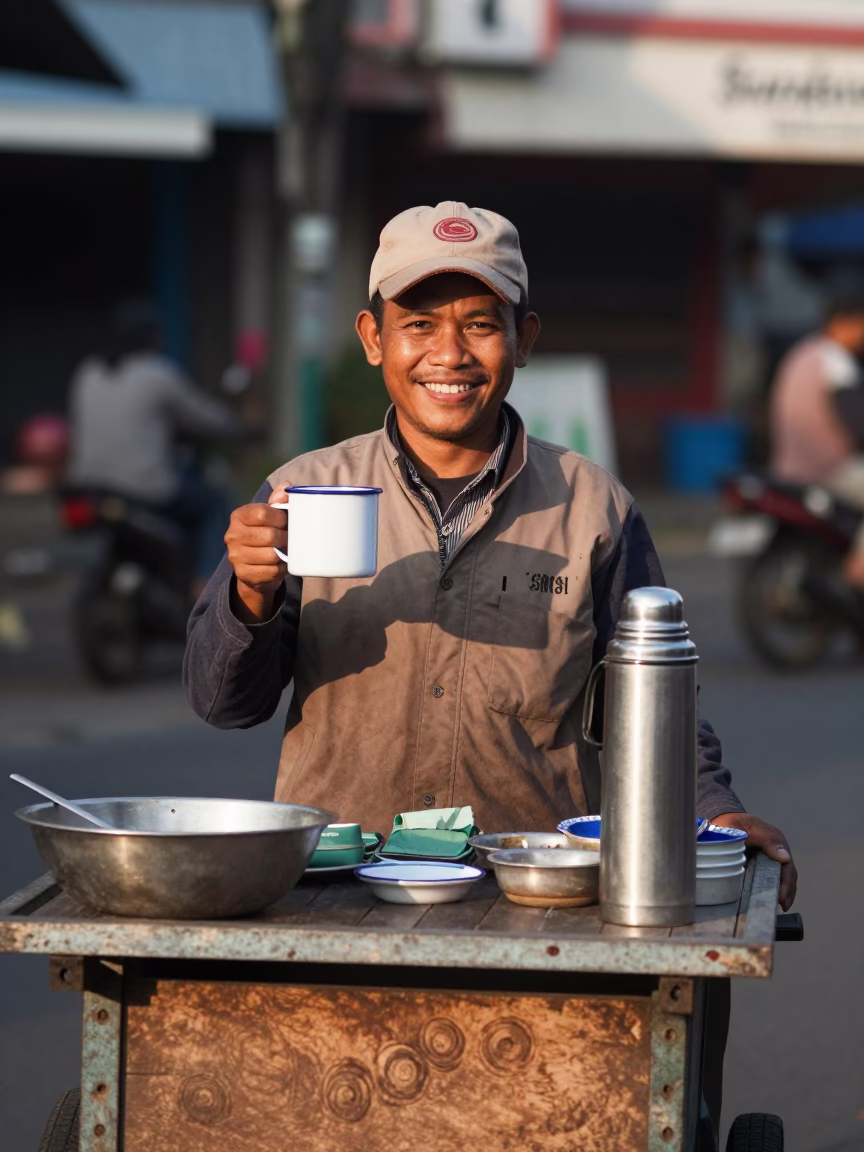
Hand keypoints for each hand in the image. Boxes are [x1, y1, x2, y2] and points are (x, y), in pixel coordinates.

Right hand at [224, 497, 287, 621]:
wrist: (256, 568)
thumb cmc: (267, 534)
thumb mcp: (272, 515)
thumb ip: (279, 499)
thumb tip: (286, 488)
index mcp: (238, 516)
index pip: (262, 513)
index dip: (280, 517)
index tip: (285, 521)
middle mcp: (232, 535)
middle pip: (269, 536)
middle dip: (284, 538)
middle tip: (288, 539)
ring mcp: (235, 556)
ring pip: (272, 556)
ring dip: (283, 555)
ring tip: (283, 552)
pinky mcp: (243, 574)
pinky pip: (272, 572)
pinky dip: (280, 569)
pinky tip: (278, 565)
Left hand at [711, 812, 796, 910]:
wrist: (721, 822)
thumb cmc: (734, 823)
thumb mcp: (748, 827)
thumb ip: (766, 839)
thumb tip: (785, 857)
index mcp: (775, 840)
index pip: (786, 864)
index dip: (786, 881)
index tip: (781, 896)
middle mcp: (776, 850)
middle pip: (787, 873)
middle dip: (787, 891)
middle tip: (782, 905)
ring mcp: (769, 858)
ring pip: (782, 878)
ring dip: (783, 893)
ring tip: (780, 907)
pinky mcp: (760, 865)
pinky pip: (771, 879)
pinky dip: (774, 890)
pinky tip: (772, 901)